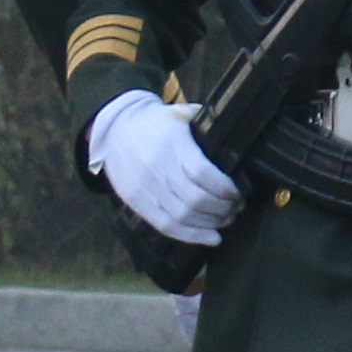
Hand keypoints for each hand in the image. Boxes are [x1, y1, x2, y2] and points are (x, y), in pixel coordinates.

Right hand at [88, 91, 237, 245]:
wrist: (113, 131)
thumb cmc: (152, 123)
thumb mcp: (176, 112)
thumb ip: (202, 118)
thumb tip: (229, 122)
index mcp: (171, 144)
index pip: (202, 173)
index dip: (225, 188)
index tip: (238, 192)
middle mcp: (156, 168)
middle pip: (196, 199)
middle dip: (223, 208)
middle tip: (237, 207)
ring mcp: (144, 188)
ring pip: (183, 216)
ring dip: (211, 224)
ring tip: (227, 220)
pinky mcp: (136, 202)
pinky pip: (166, 226)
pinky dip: (191, 236)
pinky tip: (211, 238)